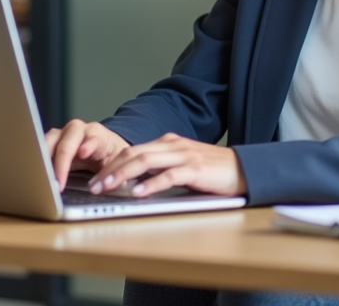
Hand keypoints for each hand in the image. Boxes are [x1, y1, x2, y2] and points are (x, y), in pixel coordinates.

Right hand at [45, 119, 129, 190]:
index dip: (88, 146)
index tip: (84, 153)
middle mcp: (78, 130)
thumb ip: (113, 172)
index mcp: (97, 134)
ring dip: (45, 161)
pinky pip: (41, 147)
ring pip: (49, 141)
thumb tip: (111, 186)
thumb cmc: (111, 155)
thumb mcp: (116, 163)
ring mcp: (63, 133)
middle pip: (67, 142)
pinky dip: (38, 160)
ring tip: (43, 180)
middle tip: (57, 183)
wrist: (104, 146)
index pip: (93, 139)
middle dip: (61, 162)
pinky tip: (36, 173)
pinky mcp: (52, 140)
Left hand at [88, 133, 246, 197]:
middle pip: (133, 153)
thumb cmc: (212, 171)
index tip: (95, 178)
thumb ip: (161, 169)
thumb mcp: (182, 165)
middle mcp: (173, 146)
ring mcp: (184, 155)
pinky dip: (151, 184)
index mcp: (168, 143)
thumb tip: (134, 181)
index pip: (132, 150)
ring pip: (145, 161)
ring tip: (107, 187)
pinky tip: (138, 193)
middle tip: (93, 185)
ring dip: (122, 175)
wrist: (245, 168)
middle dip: (110, 169)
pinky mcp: (196, 169)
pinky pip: (169, 175)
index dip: (111, 164)